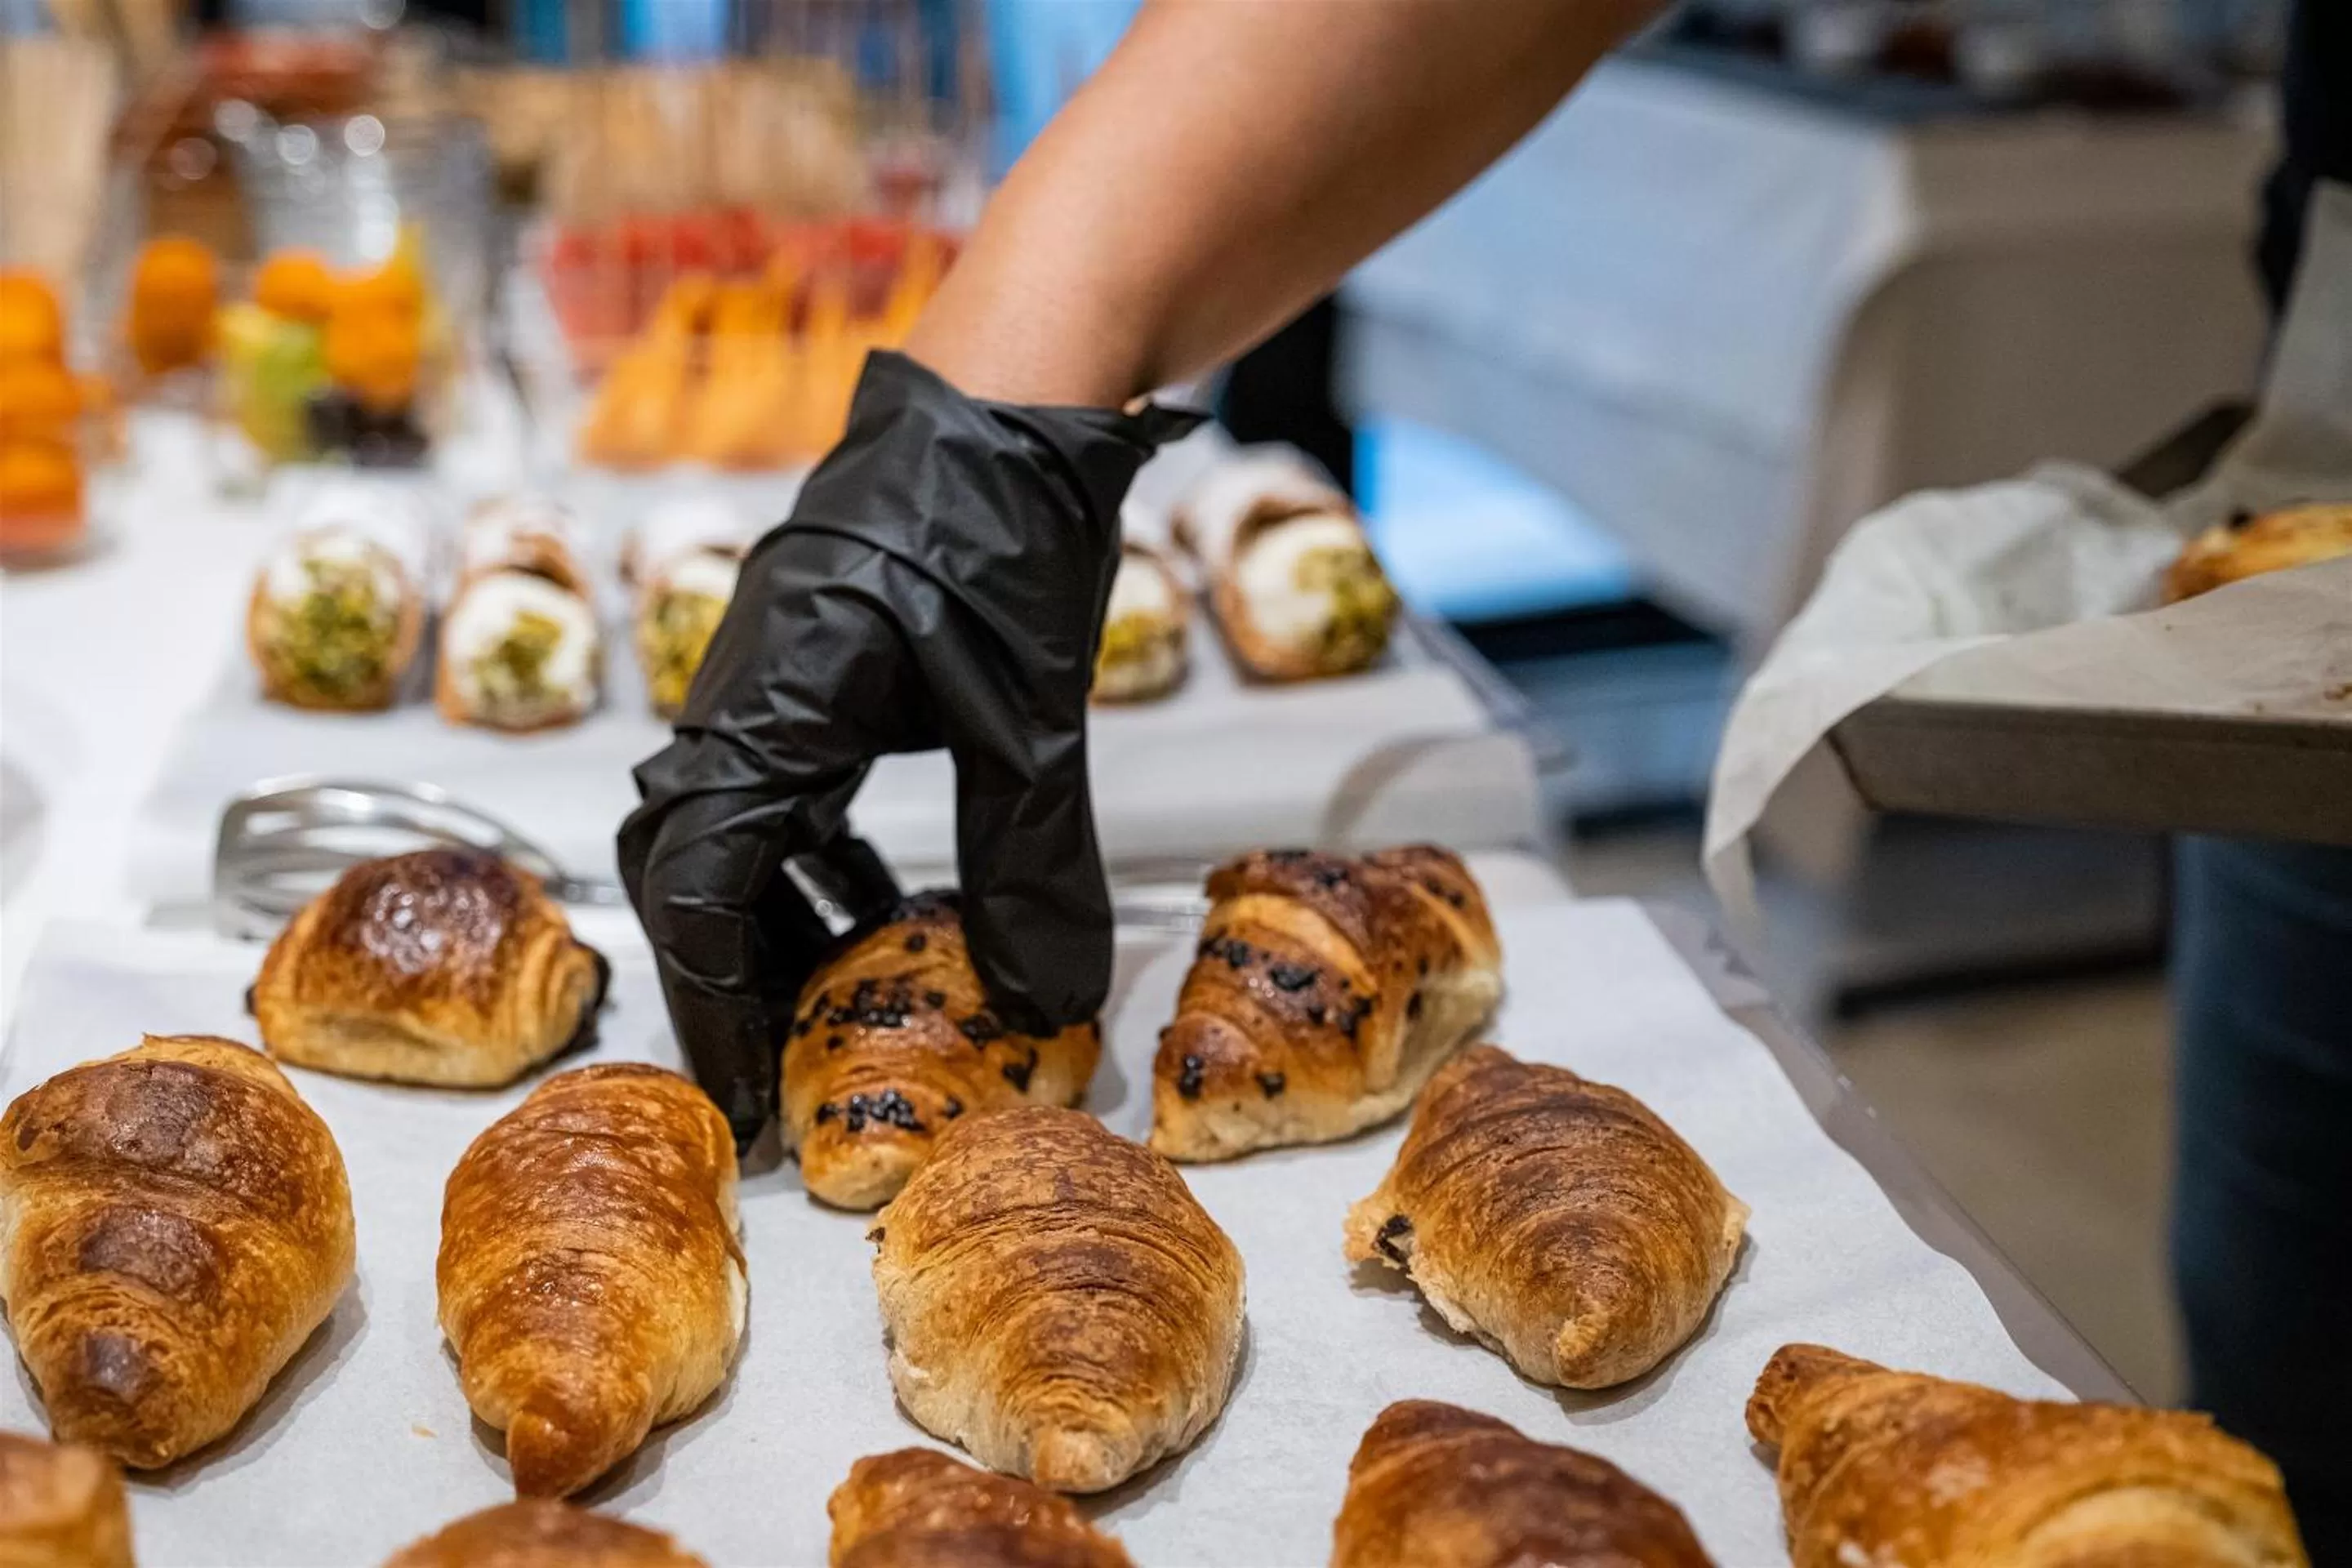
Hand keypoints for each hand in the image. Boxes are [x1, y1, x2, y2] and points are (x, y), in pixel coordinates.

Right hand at [620, 351, 1199, 1147]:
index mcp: (766, 717)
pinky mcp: (804, 657)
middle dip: (730, 975)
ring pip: (730, 823)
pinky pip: (776, 778)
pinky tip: (872, 885)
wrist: (1008, 390)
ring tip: (834, 988)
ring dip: (773, 913)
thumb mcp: (1030, 721)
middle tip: (782, 1062)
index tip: (757, 1103)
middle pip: (689, 868)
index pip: (698, 898)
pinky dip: (810, 850)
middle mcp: (737, 696)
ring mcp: (763, 672)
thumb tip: (1050, 1000)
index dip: (721, 1013)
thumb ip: (1032, 866)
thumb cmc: (1001, 528)